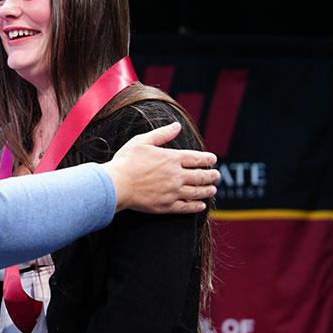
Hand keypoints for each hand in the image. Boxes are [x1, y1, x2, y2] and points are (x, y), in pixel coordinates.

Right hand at [102, 122, 218, 213]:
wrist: (116, 184)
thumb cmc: (126, 161)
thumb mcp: (142, 141)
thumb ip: (162, 134)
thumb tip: (177, 125)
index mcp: (172, 158)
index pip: (197, 158)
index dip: (207, 159)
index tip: (213, 159)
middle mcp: (176, 175)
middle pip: (201, 176)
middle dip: (211, 176)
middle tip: (216, 176)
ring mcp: (173, 192)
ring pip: (197, 192)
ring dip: (207, 190)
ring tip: (212, 190)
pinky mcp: (166, 206)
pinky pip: (186, 207)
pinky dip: (196, 206)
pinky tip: (200, 205)